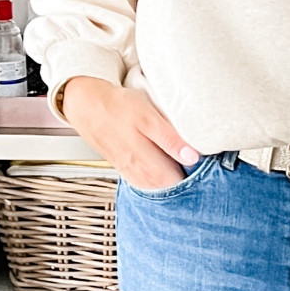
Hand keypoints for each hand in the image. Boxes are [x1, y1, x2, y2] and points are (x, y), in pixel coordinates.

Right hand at [59, 77, 198, 189]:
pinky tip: (160, 173)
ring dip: (168, 183)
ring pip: (153, 186)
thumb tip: (192, 156)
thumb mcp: (148, 117)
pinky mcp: (122, 166)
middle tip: (196, 170)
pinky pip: (141, 182)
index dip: (192, 178)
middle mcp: (135, 169)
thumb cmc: (118, 106)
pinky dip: (153, 182)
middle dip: (182, 182)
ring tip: (181, 172)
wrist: (86, 104)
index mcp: (144, 158)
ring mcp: (127, 169)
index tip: (203, 168)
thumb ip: (170, 139)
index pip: (175, 181)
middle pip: (166, 187)